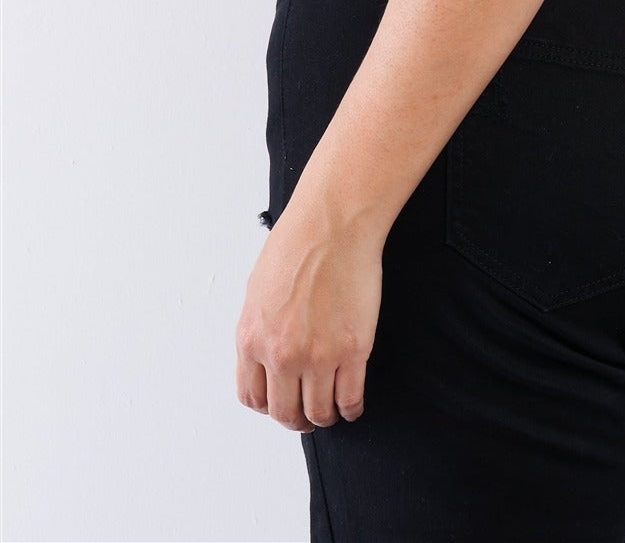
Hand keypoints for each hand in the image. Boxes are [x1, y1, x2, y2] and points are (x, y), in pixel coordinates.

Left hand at [235, 203, 382, 431]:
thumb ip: (259, 330)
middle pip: (284, 413)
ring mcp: (318, 356)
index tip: (280, 402)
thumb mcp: (257, 291)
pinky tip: (352, 405)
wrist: (333, 224)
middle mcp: (281, 355)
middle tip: (306, 416)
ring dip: (324, 417)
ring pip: (319, 412)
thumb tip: (265, 356)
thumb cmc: (296, 244)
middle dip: (295, 419)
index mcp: (252, 339)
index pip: (252, 397)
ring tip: (330, 410)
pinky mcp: (352, 350)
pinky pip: (350, 398)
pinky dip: (351, 409)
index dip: (267, 406)